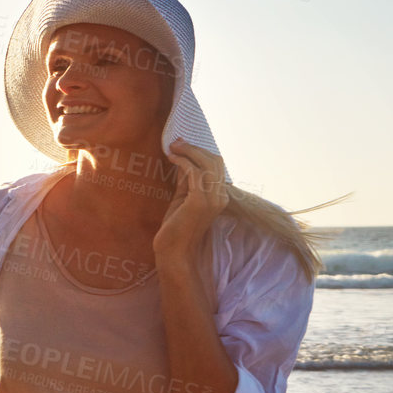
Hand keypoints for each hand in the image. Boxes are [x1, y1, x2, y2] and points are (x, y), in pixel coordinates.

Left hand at [155, 140, 227, 262]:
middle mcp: (220, 196)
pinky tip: (172, 157)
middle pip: (214, 161)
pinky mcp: (200, 201)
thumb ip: (186, 180)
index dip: (201, 152)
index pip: (217, 166)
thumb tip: (183, 160)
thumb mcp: (182, 198)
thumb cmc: (176, 227)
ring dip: (188, 151)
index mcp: (220, 196)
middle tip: (176, 141)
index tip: (183, 144)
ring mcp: (213, 199)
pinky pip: (194, 173)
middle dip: (195, 148)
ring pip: (206, 164)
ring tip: (173, 146)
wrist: (173, 251)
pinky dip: (183, 161)